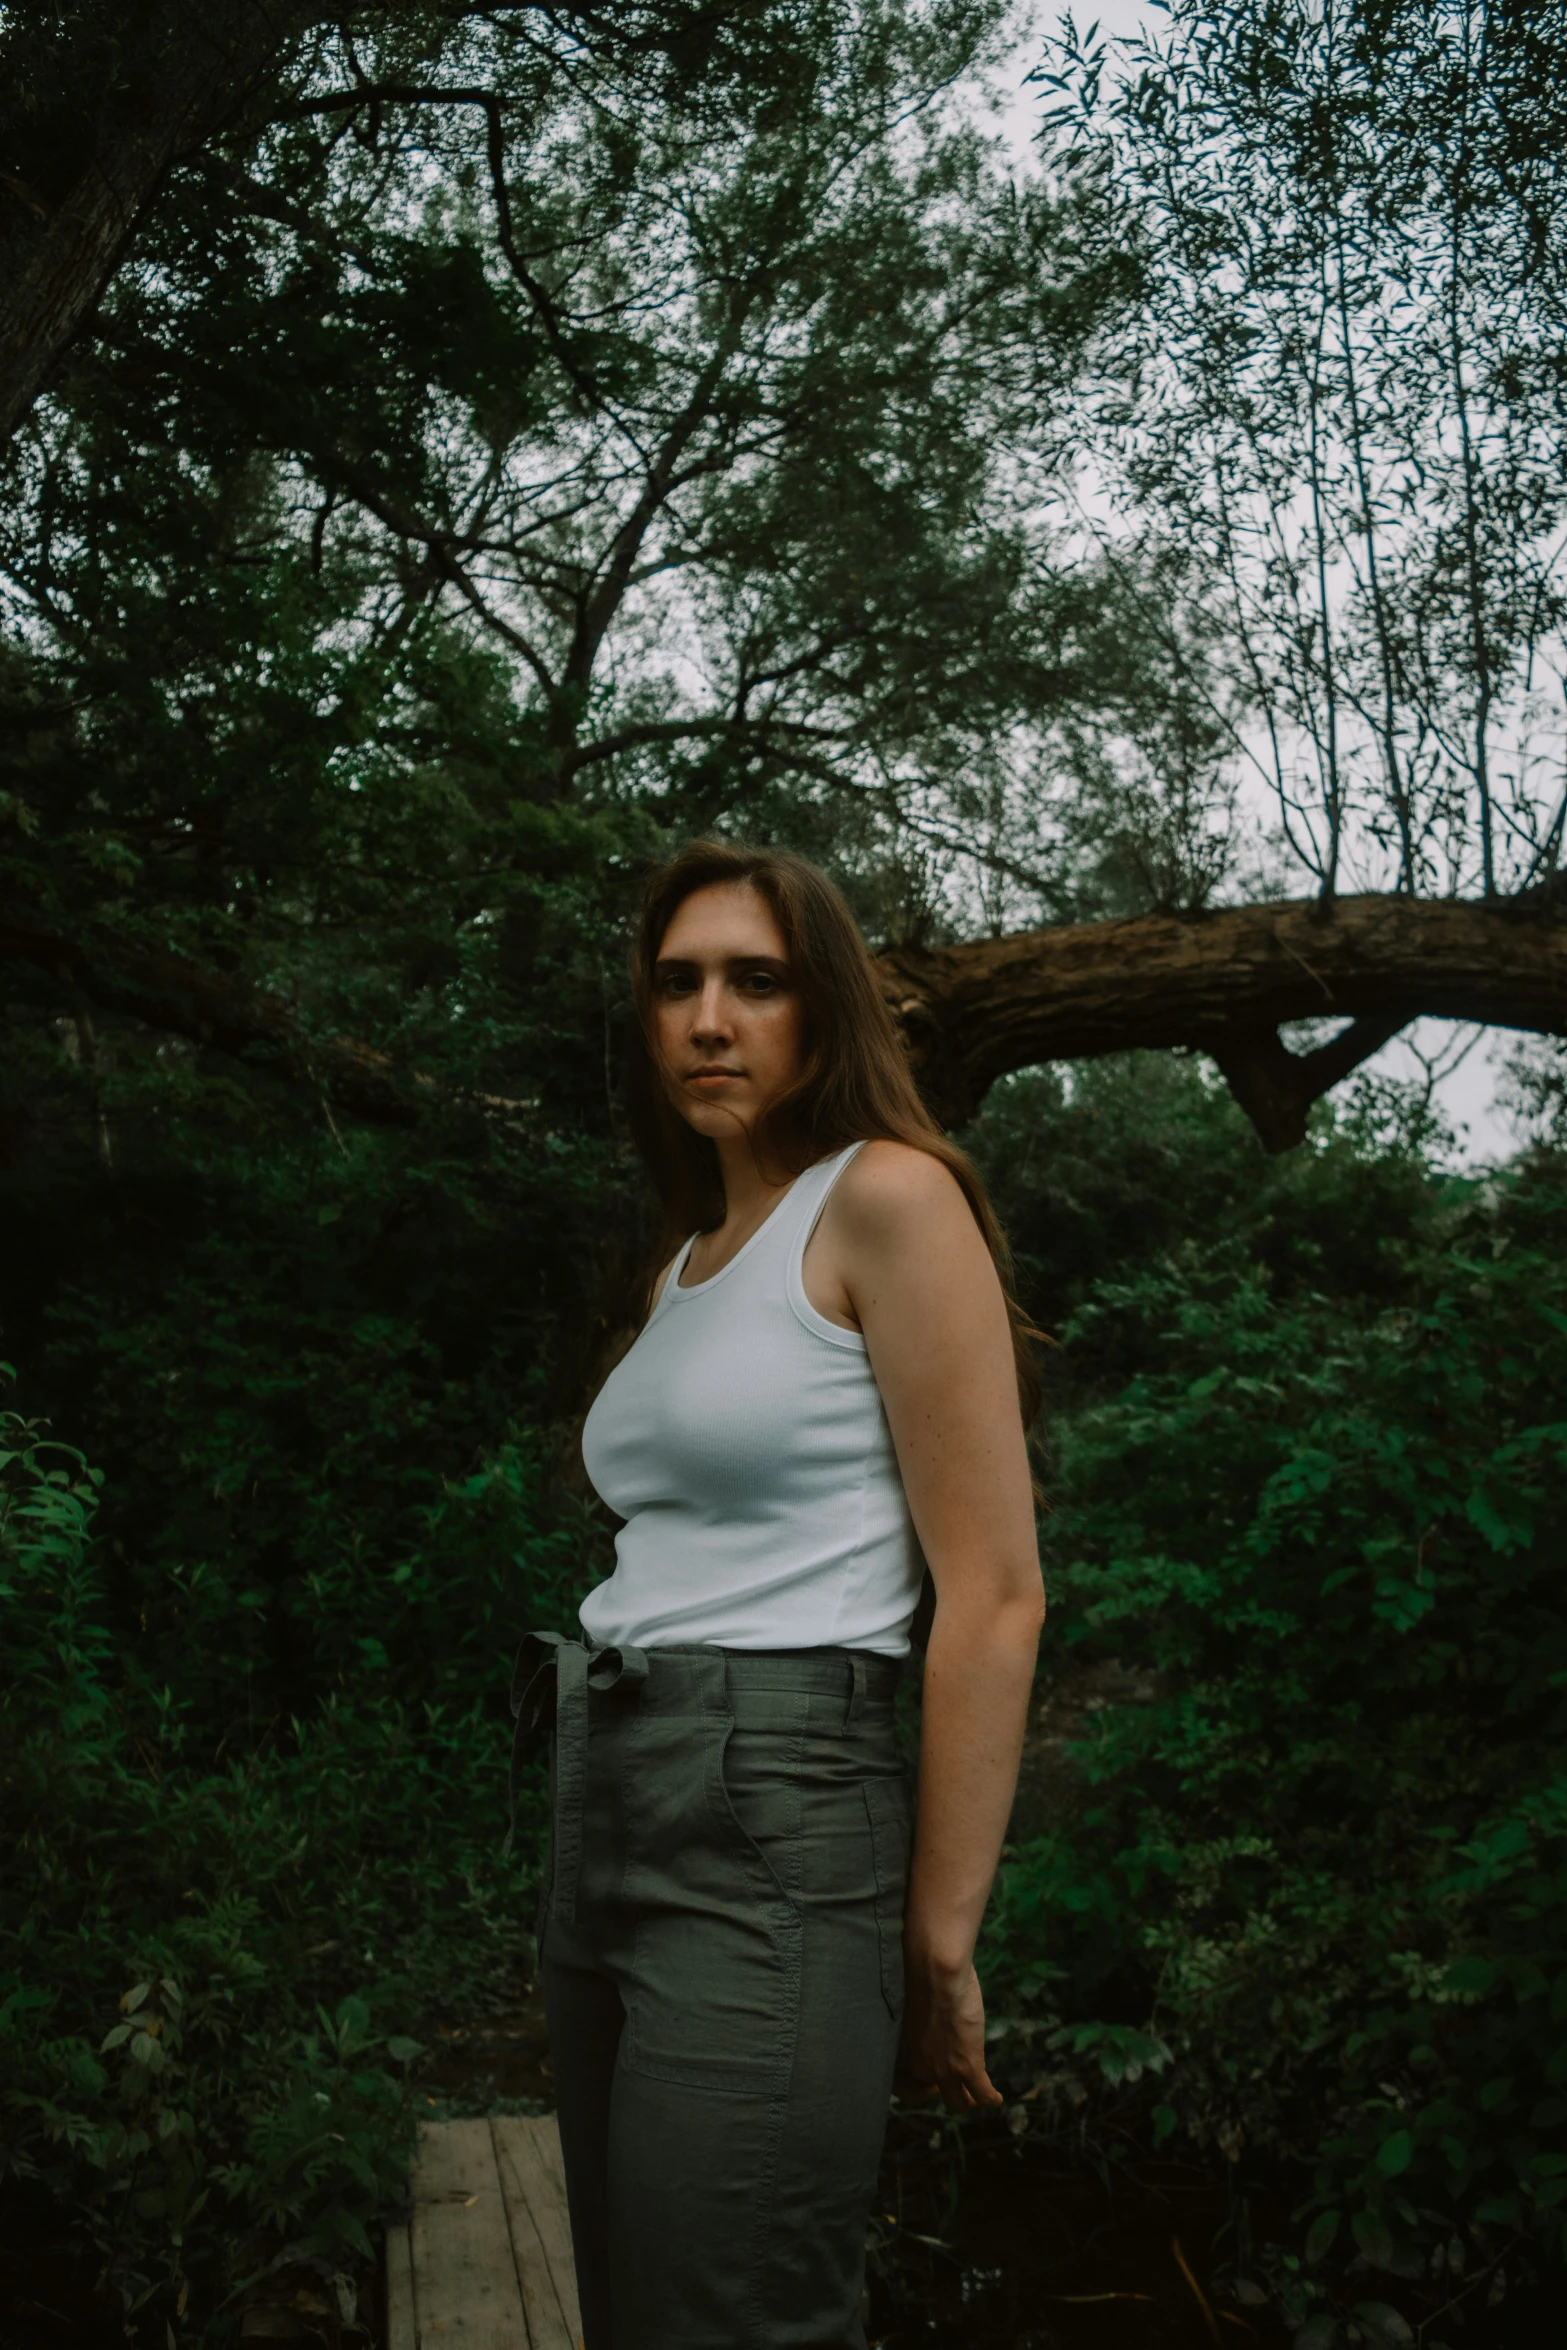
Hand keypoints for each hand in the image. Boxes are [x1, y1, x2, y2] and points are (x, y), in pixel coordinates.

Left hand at [894, 1957, 1002, 2112]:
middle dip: (945, 2089)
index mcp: (898, 2055)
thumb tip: (920, 2027)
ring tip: (977, 2095)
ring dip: (969, 2100)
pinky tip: (995, 2098)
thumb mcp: (906, 2009)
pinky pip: (983, 2095)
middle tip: (957, 2080)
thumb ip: (911, 2028)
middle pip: (933, 2096)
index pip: (907, 2088)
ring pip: (958, 2104)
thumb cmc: (917, 1976)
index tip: (932, 2076)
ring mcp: (943, 2070)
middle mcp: (918, 2068)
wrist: (934, 1970)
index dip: (922, 2085)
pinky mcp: (968, 2066)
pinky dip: (991, 2099)